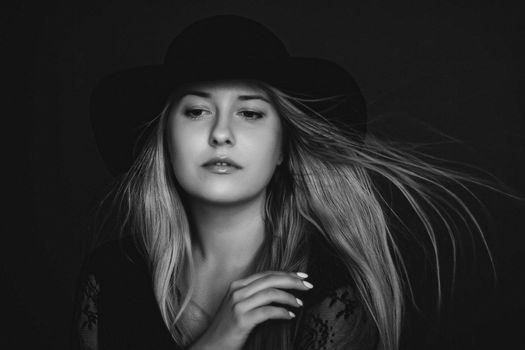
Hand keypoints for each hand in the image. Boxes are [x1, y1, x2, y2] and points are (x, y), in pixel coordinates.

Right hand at [188, 270, 312, 349]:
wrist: (212, 345)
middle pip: (271, 280)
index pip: (267, 274)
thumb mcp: (239, 305)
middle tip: (308, 285)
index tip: (302, 277)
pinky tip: (290, 316)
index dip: (286, 274)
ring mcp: (238, 305)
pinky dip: (282, 312)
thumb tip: (280, 289)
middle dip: (292, 281)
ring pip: (270, 293)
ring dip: (289, 297)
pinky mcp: (241, 320)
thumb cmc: (229, 327)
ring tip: (299, 303)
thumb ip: (254, 295)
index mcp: (238, 285)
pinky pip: (267, 311)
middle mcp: (237, 292)